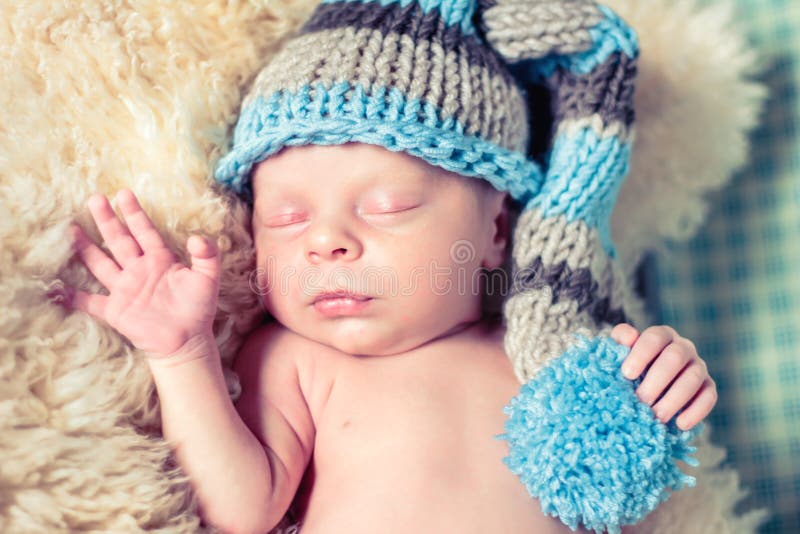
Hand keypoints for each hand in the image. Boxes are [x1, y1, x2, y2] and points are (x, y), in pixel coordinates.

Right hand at [58, 189, 220, 358]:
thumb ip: (208, 256)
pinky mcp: (115, 311)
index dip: (134, 213)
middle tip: (94, 198)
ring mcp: (125, 289)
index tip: (123, 193)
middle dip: (107, 220)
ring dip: (86, 248)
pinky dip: (74, 297)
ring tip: (71, 229)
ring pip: (101, 263)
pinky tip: (56, 288)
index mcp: (160, 259)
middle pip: (119, 240)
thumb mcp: (208, 279)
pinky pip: (90, 302)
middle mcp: (139, 270)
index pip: (145, 231)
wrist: (187, 341)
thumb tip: (198, 238)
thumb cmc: (199, 309)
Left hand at [611, 324, 716, 429]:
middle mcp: (683, 347)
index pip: (655, 338)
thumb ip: (620, 339)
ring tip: (657, 417)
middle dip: (657, 380)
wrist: (643, 384)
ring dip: (674, 399)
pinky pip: (709, 397)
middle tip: (641, 400)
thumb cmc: (629, 365)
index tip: (626, 374)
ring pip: (692, 378)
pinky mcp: (708, 387)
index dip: (641, 355)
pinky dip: (696, 411)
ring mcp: (698, 366)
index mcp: (661, 335)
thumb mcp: (619, 350)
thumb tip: (629, 337)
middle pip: (675, 357)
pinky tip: (680, 424)